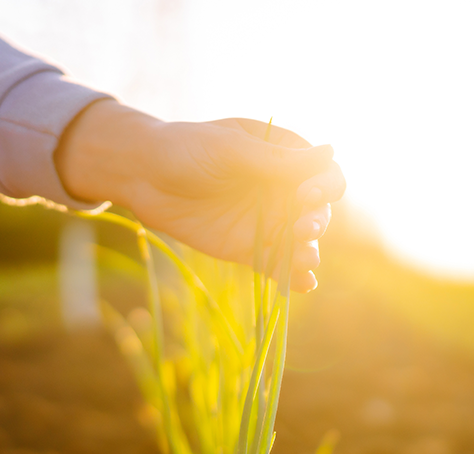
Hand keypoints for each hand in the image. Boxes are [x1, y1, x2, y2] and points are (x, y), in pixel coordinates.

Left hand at [57, 101, 345, 291]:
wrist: (142, 175)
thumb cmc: (186, 148)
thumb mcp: (231, 150)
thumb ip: (277, 160)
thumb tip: (331, 152)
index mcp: (284, 157)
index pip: (323, 174)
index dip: (325, 186)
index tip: (306, 195)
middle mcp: (281, 191)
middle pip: (317, 212)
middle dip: (316, 222)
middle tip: (303, 229)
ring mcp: (266, 222)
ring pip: (300, 242)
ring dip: (307, 252)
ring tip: (306, 260)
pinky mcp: (247, 249)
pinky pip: (276, 265)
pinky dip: (290, 276)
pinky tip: (302, 284)